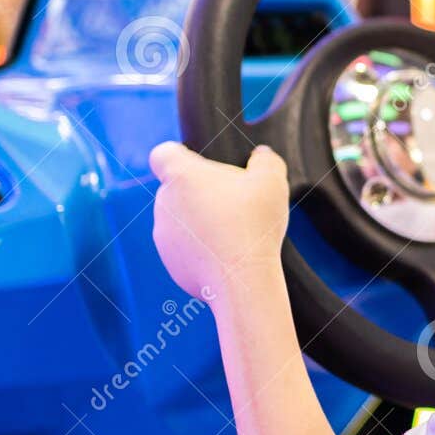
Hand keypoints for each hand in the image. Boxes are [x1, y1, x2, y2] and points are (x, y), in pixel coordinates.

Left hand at [150, 141, 288, 301]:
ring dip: (203, 223)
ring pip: (182, 221)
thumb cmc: (253, 225)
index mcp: (181, 176)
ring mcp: (164, 235)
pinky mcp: (171, 264)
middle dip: (203, 193)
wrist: (241, 280)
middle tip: (236, 204)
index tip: (200, 167)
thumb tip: (262, 156)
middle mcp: (164, 203)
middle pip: (180, 189)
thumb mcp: (272, 181)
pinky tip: (228, 256)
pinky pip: (186, 249)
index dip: (180, 156)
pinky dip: (203, 251)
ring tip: (236, 234)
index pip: (163, 154)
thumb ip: (266, 160)